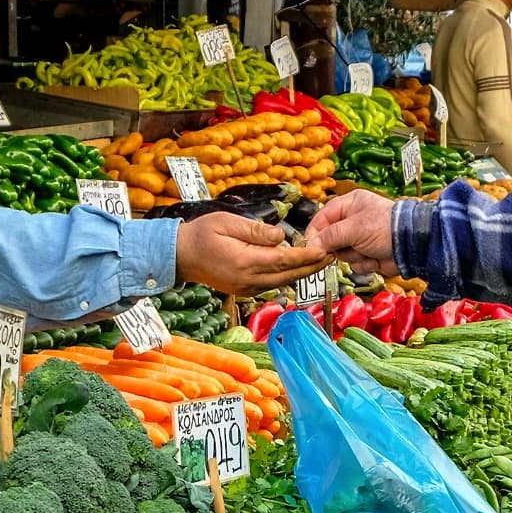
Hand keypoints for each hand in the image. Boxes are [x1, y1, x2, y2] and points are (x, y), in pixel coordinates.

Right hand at [175, 213, 331, 295]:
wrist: (180, 256)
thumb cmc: (201, 234)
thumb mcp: (227, 222)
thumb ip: (255, 231)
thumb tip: (281, 235)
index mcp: (244, 262)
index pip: (283, 260)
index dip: (306, 256)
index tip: (323, 250)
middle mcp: (248, 280)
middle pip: (288, 275)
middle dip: (311, 266)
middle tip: (332, 255)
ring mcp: (246, 288)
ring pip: (282, 282)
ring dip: (302, 272)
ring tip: (321, 261)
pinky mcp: (244, 290)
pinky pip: (272, 284)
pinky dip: (288, 276)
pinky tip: (299, 268)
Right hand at [305, 188, 399, 275]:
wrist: (413, 246)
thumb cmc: (386, 228)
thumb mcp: (354, 228)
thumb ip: (330, 236)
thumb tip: (312, 245)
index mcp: (350, 204)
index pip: (322, 218)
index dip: (315, 232)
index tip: (310, 247)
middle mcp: (353, 220)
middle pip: (330, 239)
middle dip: (339, 247)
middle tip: (348, 248)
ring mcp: (361, 239)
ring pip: (342, 254)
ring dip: (354, 256)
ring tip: (368, 250)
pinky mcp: (368, 254)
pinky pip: (355, 264)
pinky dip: (365, 264)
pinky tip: (376, 258)